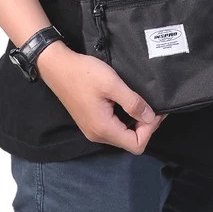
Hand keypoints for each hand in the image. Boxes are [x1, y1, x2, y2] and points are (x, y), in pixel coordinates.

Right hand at [35, 42, 168, 153]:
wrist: (57, 66)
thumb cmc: (84, 73)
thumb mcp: (112, 84)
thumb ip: (133, 103)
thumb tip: (151, 117)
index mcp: (104, 129)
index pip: (136, 145)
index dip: (150, 129)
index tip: (155, 110)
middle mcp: (97, 135)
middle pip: (130, 142)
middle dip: (145, 126)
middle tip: (153, 106)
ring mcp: (92, 129)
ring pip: (122, 135)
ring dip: (135, 123)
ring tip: (142, 103)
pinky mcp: (90, 122)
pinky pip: (113, 128)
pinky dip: (125, 119)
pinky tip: (128, 104)